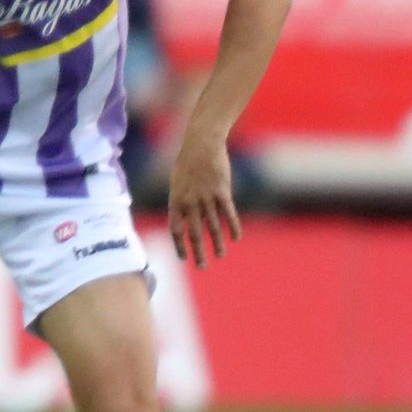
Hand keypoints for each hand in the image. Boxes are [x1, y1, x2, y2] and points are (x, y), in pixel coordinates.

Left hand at [167, 131, 241, 268]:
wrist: (201, 144)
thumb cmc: (187, 163)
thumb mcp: (177, 183)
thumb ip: (181, 203)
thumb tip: (187, 222)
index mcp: (176, 200)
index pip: (176, 229)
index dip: (180, 245)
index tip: (184, 258)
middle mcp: (190, 201)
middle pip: (194, 232)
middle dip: (198, 252)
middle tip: (202, 267)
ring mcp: (206, 197)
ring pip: (213, 226)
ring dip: (217, 243)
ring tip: (220, 256)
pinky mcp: (222, 191)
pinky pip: (228, 214)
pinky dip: (232, 227)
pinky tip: (235, 238)